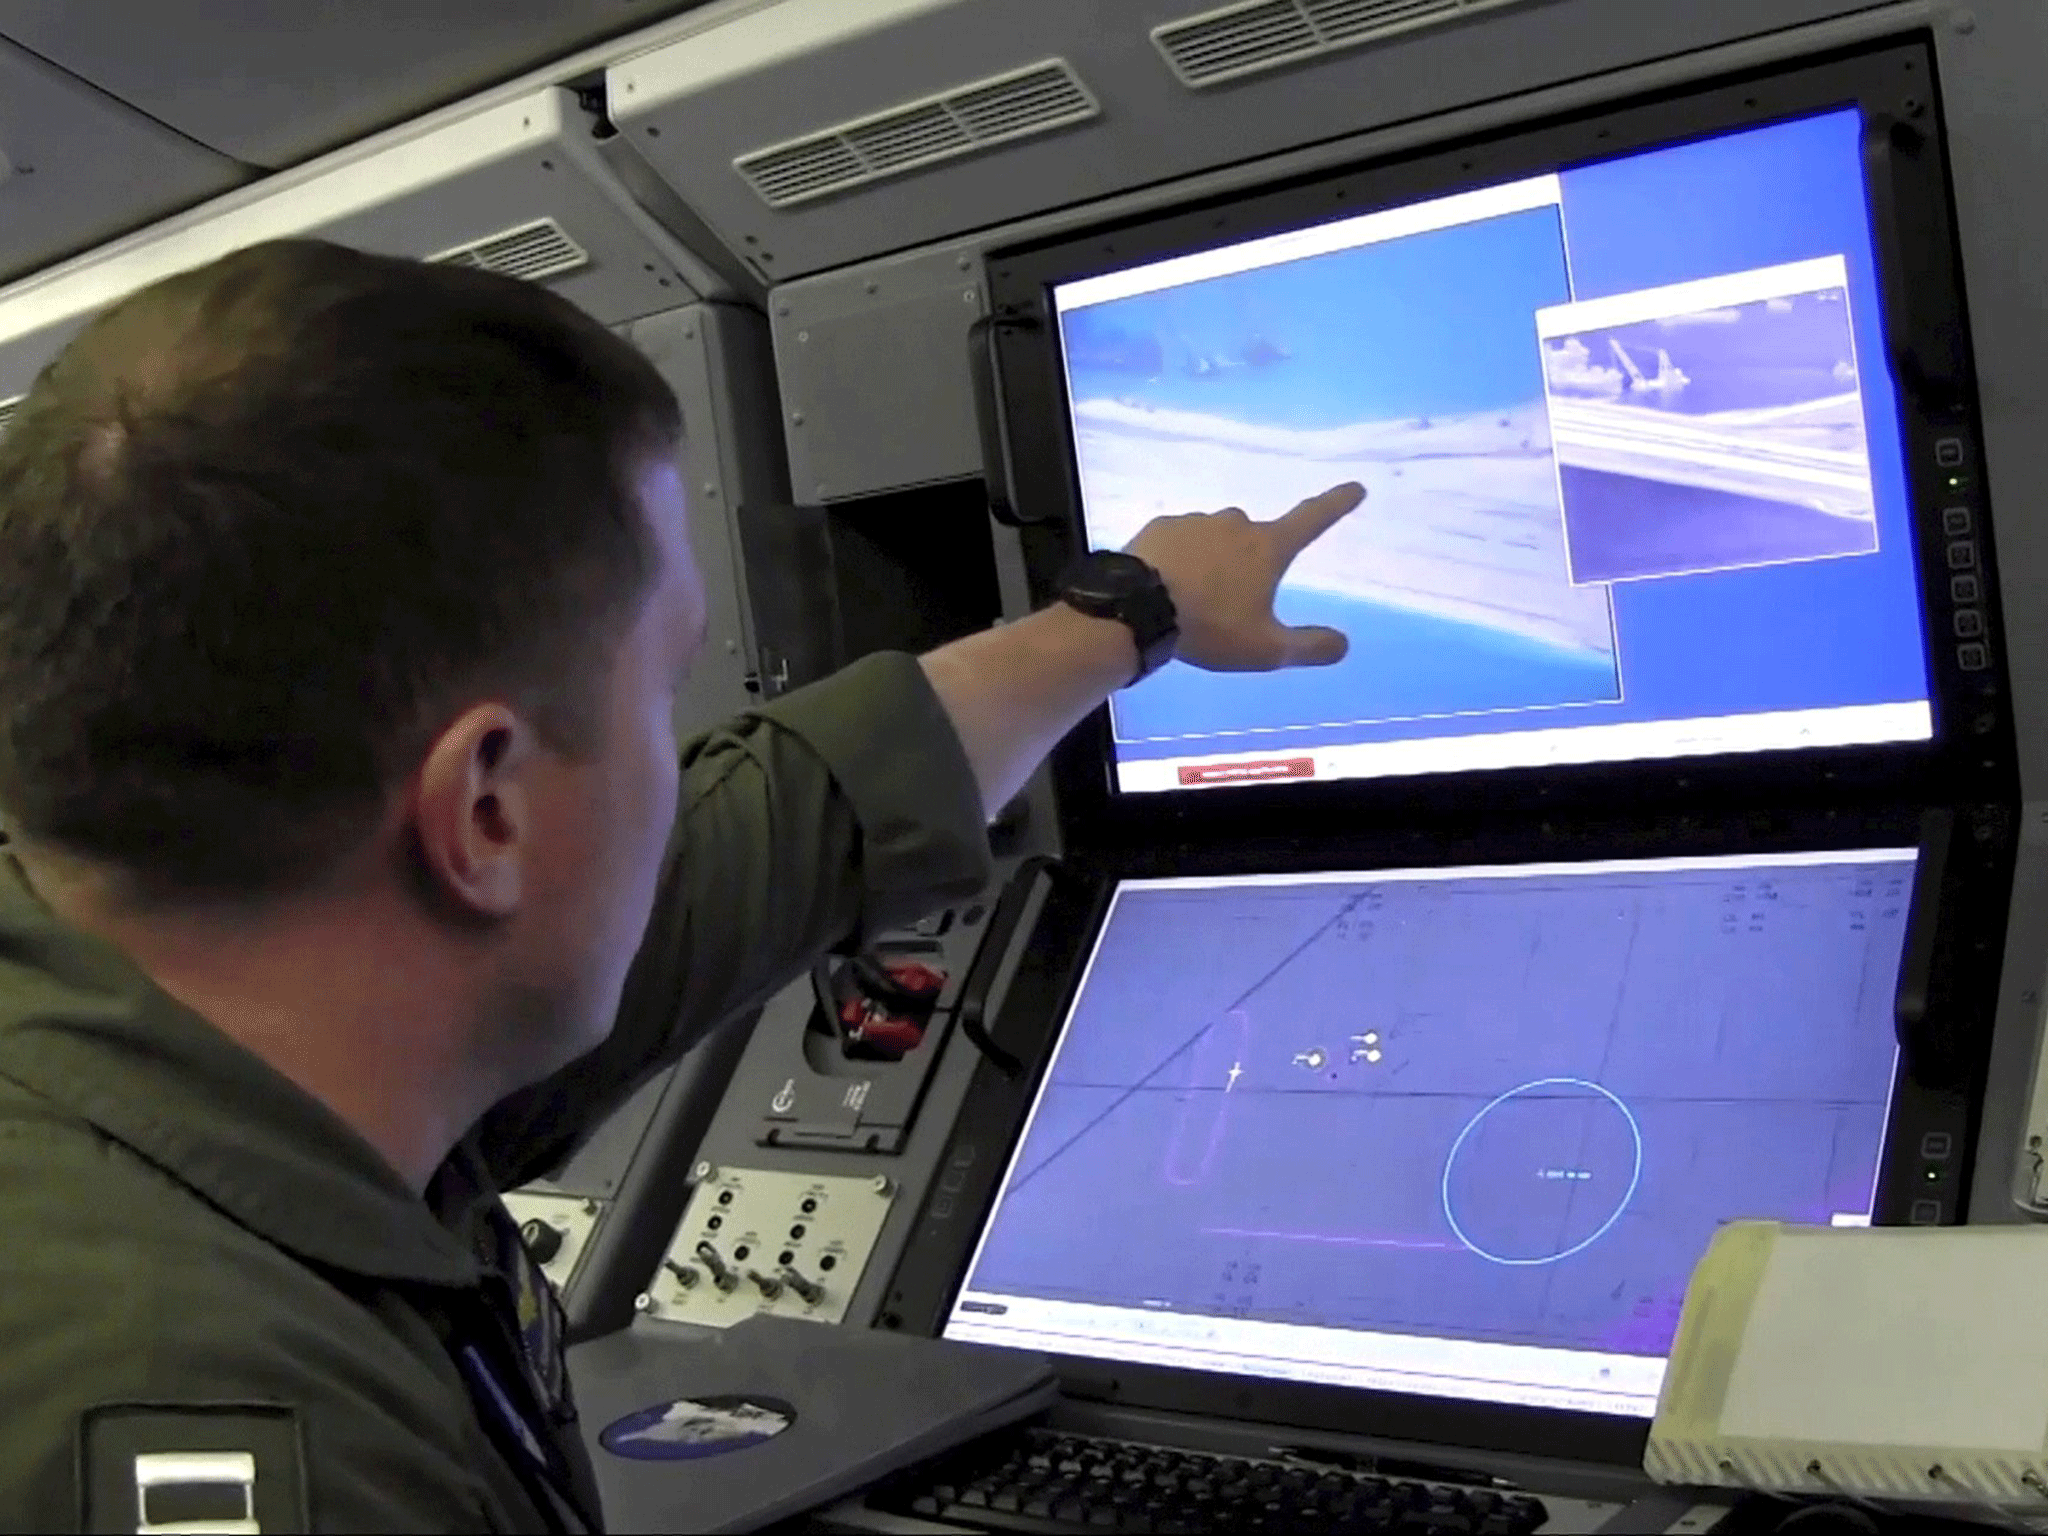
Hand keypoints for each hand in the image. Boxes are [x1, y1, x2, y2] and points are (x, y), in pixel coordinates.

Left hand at [1125, 482, 1365, 671]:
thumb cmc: (1209, 627)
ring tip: (1194, 598)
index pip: (1312, 520)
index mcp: (1267, 548)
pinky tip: (1166, 585)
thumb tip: (1344, 644)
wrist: (1137, 608)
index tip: (1356, 488)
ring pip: (1215, 538)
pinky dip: (1180, 558)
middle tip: (1234, 598)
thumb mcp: (1265, 649)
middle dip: (1252, 559)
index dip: (1337, 504)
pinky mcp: (1160, 527)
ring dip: (1213, 560)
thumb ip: (1308, 646)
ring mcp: (1195, 521)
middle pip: (1255, 537)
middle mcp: (1235, 524)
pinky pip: (1180, 541)